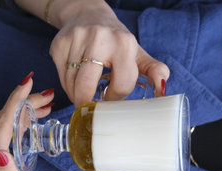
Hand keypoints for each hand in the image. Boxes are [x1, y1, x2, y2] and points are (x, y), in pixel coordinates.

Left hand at [0, 74, 53, 170]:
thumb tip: (0, 153)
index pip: (1, 121)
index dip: (16, 100)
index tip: (28, 82)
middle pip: (2, 117)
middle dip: (25, 103)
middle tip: (48, 98)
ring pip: (0, 119)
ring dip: (21, 109)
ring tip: (44, 106)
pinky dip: (14, 117)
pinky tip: (29, 116)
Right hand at [49, 0, 169, 106]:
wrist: (87, 13)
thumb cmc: (115, 39)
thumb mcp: (137, 53)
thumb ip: (154, 70)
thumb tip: (162, 91)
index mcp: (123, 43)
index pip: (121, 85)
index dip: (116, 97)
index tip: (112, 96)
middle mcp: (99, 38)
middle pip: (86, 86)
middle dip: (87, 102)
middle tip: (91, 105)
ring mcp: (76, 40)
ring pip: (71, 84)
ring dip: (77, 96)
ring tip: (84, 93)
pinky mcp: (59, 44)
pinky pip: (61, 77)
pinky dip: (68, 86)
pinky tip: (75, 82)